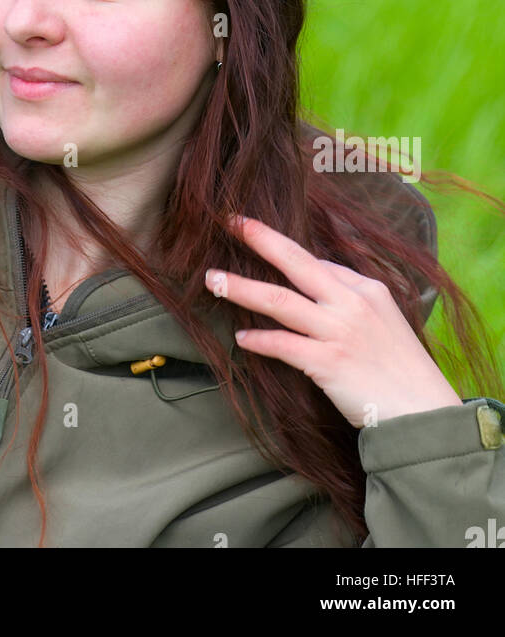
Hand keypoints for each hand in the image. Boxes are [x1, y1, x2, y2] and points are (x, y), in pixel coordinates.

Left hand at [205, 215, 461, 427]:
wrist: (422, 413)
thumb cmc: (402, 370)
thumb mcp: (384, 320)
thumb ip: (351, 299)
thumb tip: (317, 283)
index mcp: (366, 289)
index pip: (318, 262)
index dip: (282, 249)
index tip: (255, 235)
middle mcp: (351, 303)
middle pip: (295, 262)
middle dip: (261, 239)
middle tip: (232, 223)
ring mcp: (338, 331)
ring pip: (279, 301)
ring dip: (242, 288)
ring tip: (214, 280)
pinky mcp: (328, 362)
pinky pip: (283, 345)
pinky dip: (260, 341)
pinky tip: (242, 339)